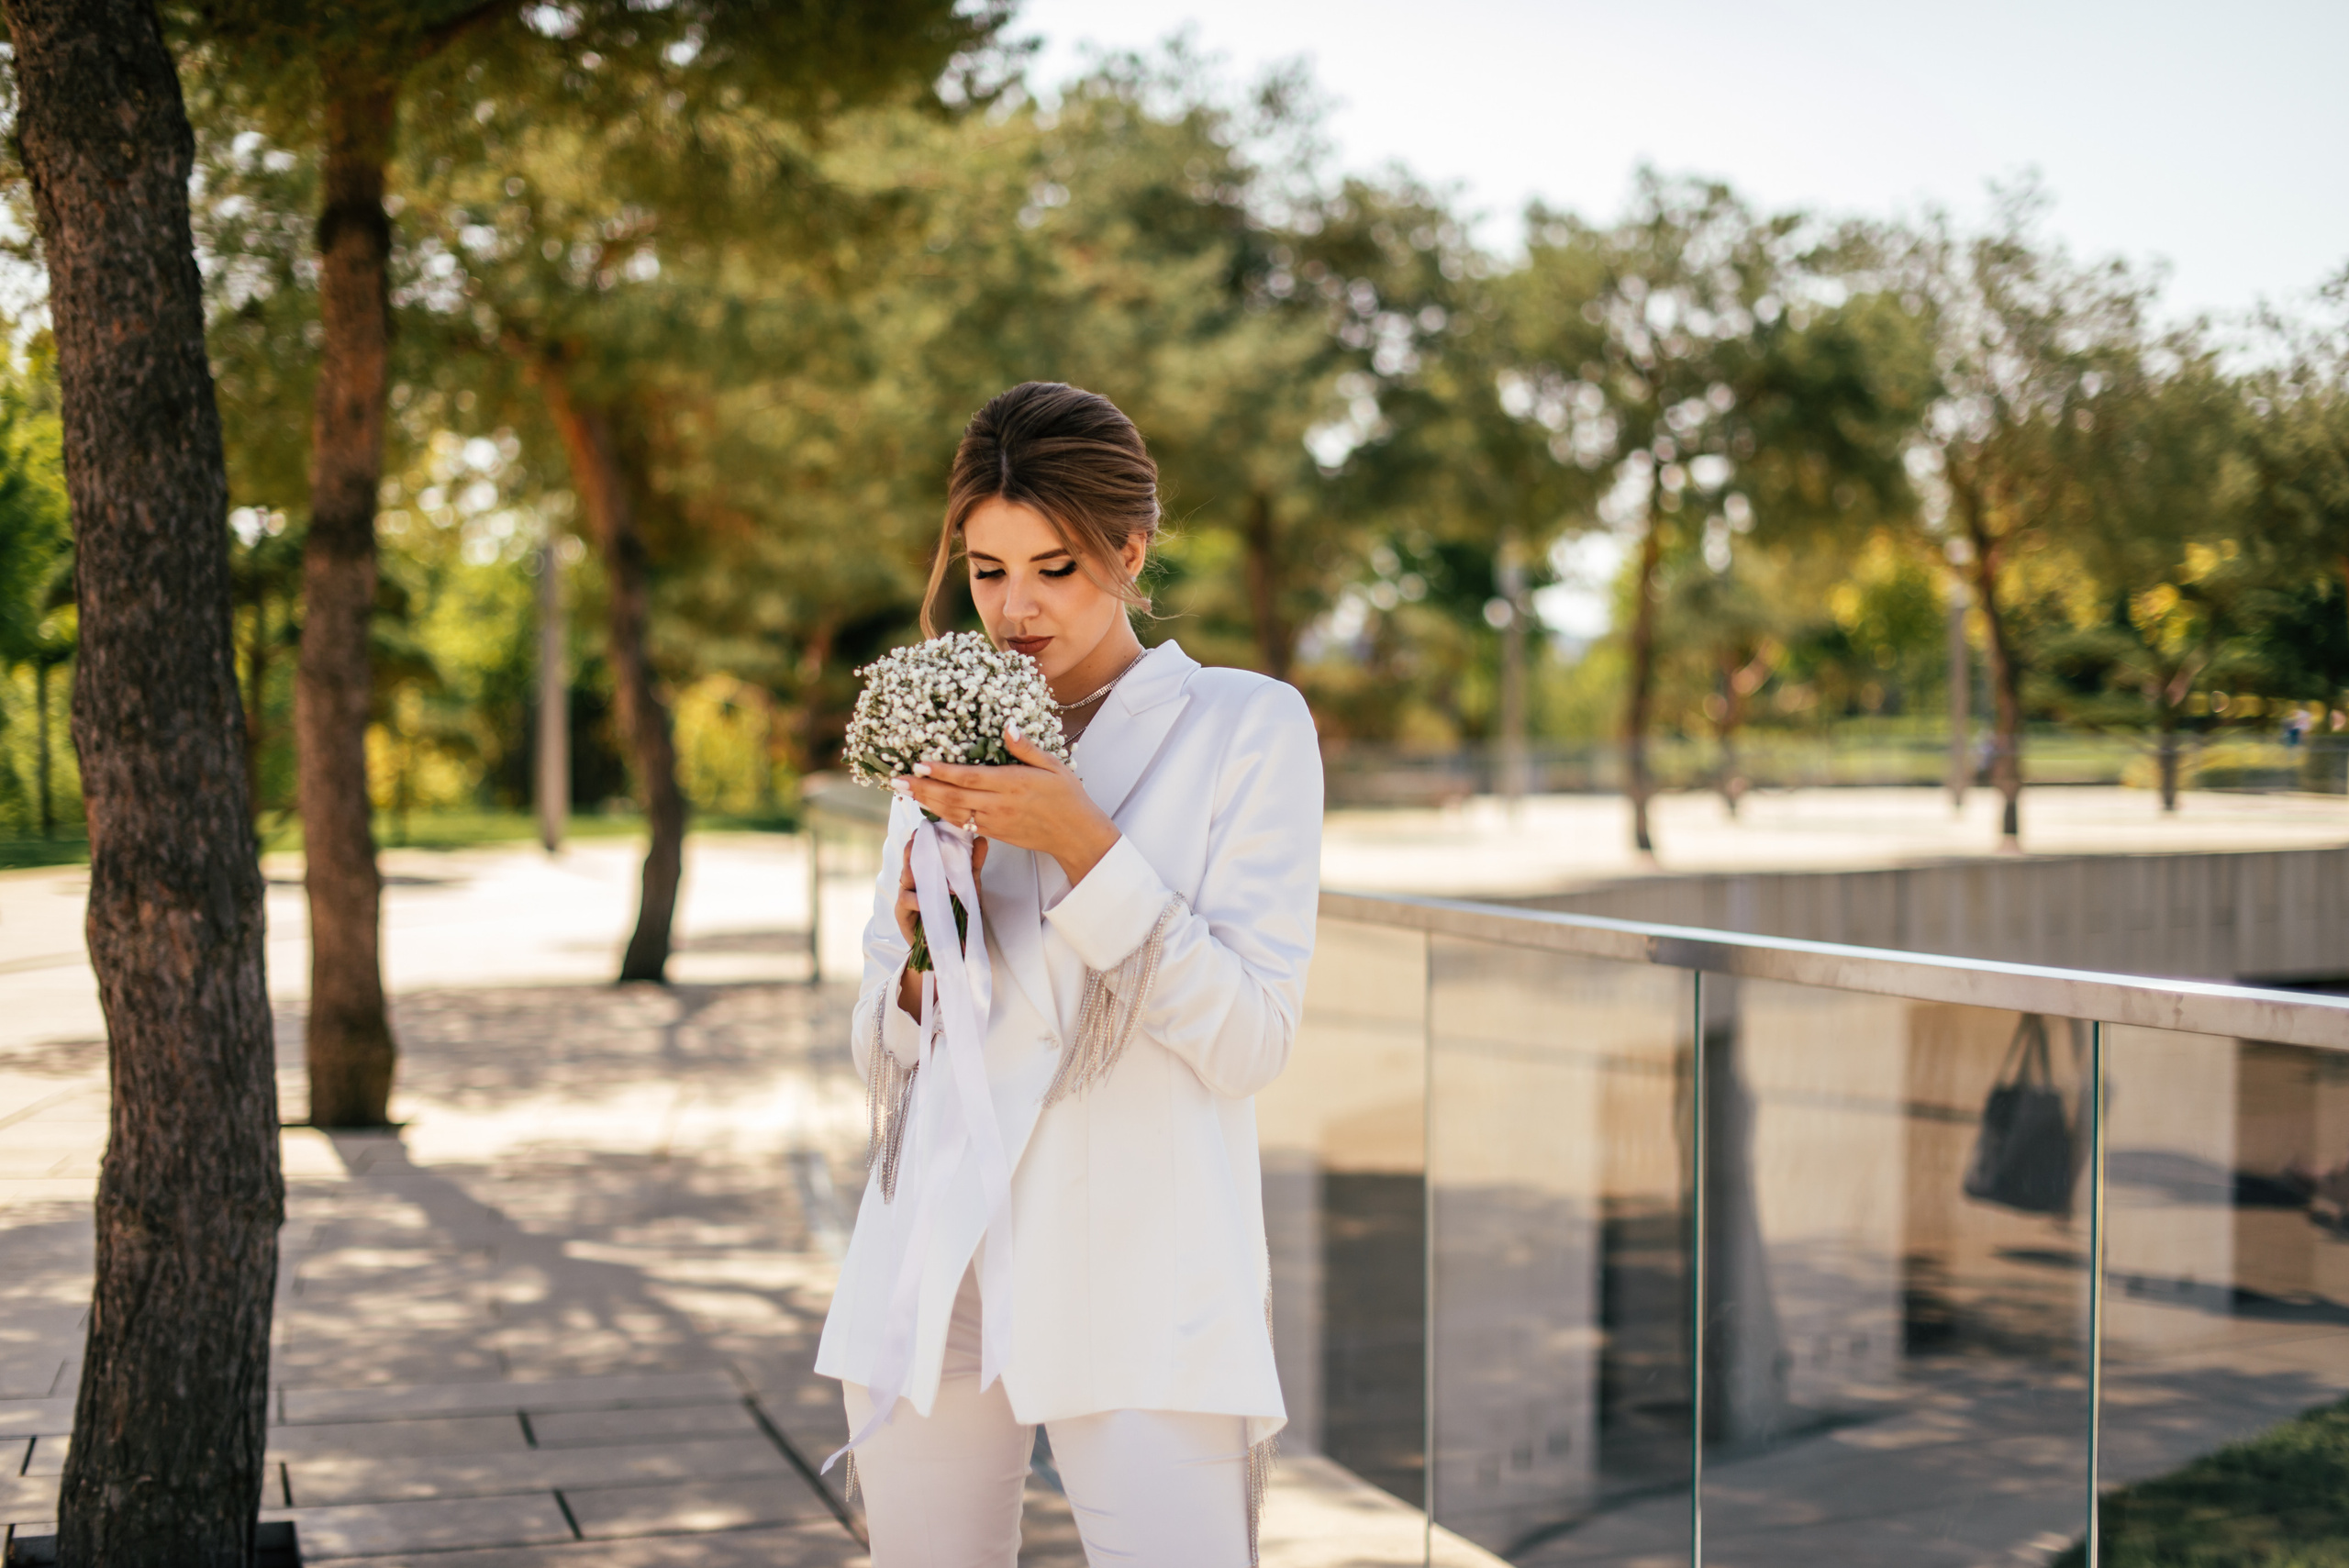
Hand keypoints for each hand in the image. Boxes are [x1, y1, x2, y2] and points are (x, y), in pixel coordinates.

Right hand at [896, 833, 986, 1018]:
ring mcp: (906, 897)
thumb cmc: (956, 917)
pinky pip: (906, 900)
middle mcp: (914, 881)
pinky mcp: (903, 915)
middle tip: (921, 836)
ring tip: (927, 860)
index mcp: (927, 872)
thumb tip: (983, 839)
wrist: (948, 952)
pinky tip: (930, 897)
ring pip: (906, 876)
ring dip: (915, 867)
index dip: (923, 837)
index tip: (929, 824)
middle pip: (910, 859)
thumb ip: (974, 865)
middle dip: (914, 847)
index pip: (922, 849)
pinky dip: (919, 898)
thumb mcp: (970, 889)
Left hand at [903, 729, 1119, 888]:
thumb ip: (1026, 747)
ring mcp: (995, 821)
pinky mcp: (995, 833)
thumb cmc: (1066, 796)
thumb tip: (1007, 726)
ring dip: (926, 802)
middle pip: (954, 797)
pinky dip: (942, 815)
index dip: (943, 772)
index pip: (970, 778)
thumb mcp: (1053, 764)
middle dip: (923, 788)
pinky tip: (928, 806)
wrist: (1075, 834)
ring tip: (904, 792)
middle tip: (896, 780)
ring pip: (953, 813)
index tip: (920, 764)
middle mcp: (1000, 804)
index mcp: (1013, 784)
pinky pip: (963, 824)